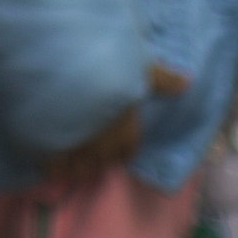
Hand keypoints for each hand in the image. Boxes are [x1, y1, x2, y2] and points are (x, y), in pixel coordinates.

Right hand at [39, 66, 191, 186]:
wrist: (66, 72)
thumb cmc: (109, 69)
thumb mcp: (141, 68)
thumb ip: (162, 79)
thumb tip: (187, 82)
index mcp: (125, 130)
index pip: (127, 150)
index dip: (121, 150)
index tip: (115, 148)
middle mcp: (103, 145)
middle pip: (101, 163)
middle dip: (98, 161)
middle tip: (89, 155)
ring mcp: (76, 148)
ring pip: (78, 168)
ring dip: (76, 168)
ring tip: (69, 164)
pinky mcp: (51, 147)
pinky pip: (53, 167)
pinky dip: (53, 168)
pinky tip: (50, 165)